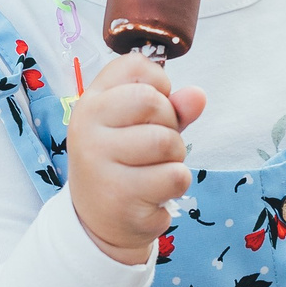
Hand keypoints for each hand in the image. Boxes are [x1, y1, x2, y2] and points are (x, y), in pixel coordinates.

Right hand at [67, 53, 207, 265]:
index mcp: (91, 102)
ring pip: (167, 141)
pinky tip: (155, 192)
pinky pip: (175, 176)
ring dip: (175, 156)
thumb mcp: (142, 127)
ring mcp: (99, 163)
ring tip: (156, 168)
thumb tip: (197, 96)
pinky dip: (176, 184)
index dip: (158, 84)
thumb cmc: (124, 162)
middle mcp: (87, 128)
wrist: (100, 221)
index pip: (135, 65)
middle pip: (152, 101)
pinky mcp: (120, 196)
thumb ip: (171, 107)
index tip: (151, 109)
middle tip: (156, 144)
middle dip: (170, 123)